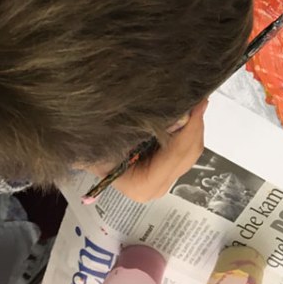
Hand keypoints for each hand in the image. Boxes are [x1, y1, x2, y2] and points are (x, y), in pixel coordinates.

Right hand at [87, 99, 207, 202]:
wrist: (83, 151)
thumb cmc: (91, 144)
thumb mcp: (110, 135)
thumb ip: (139, 127)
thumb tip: (175, 112)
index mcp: (142, 184)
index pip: (177, 154)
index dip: (190, 128)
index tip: (199, 103)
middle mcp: (157, 187)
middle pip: (189, 153)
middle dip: (196, 124)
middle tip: (199, 95)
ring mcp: (164, 180)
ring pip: (192, 150)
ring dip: (194, 125)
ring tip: (194, 100)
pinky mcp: (168, 170)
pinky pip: (186, 149)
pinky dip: (189, 130)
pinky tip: (187, 111)